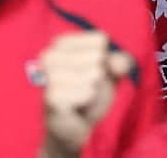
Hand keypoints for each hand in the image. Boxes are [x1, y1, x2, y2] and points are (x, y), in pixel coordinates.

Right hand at [32, 31, 134, 157]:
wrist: (76, 126)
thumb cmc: (90, 94)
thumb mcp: (109, 74)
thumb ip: (119, 63)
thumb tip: (118, 62)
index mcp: (63, 43)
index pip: (99, 40)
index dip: (105, 59)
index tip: (94, 70)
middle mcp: (50, 55)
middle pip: (95, 56)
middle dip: (99, 74)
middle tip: (88, 87)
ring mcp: (47, 76)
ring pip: (87, 73)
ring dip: (93, 88)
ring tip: (84, 96)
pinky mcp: (50, 98)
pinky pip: (83, 92)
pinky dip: (88, 98)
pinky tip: (81, 104)